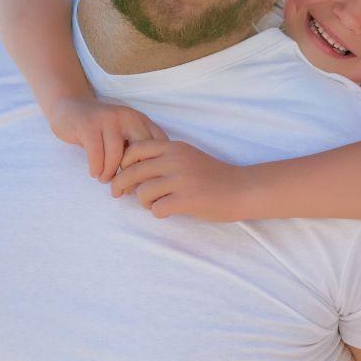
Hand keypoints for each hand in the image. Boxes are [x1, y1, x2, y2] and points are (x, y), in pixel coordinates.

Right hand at [44, 97, 163, 180]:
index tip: (144, 182)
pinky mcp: (88, 125)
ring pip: (117, 154)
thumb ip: (134, 151)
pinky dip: (96, 168)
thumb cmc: (99, 128)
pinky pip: (96, 153)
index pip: (159, 143)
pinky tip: (94, 173)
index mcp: (140, 120)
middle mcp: (128, 117)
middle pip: (140, 151)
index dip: (154, 165)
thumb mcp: (122, 135)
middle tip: (124, 187)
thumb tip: (142, 182)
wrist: (69, 106)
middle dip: (132, 174)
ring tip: (105, 179)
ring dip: (110, 173)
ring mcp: (108, 119)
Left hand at [109, 137, 252, 221]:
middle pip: (132, 172)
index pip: (134, 149)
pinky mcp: (186, 200)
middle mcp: (174, 160)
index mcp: (173, 147)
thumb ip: (164, 158)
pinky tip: (167, 212)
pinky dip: (158, 213)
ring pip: (142, 193)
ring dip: (143, 202)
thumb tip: (133, 169)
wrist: (242, 189)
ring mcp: (180, 180)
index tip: (124, 173)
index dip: (123, 163)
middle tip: (118, 194)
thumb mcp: (188, 157)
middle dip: (120, 185)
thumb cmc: (214, 176)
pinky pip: (156, 209)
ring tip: (155, 204)